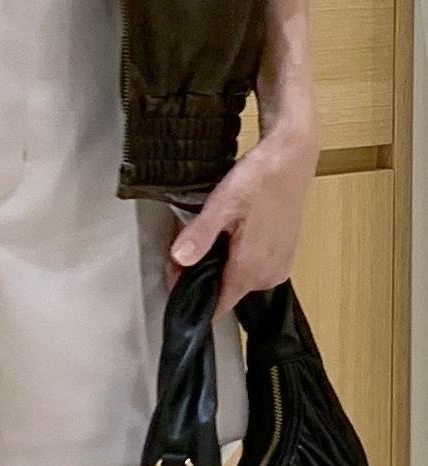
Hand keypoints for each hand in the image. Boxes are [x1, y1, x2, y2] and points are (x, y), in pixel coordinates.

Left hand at [166, 103, 319, 319]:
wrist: (291, 159)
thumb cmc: (259, 179)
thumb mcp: (222, 204)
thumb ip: (200, 235)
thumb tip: (179, 259)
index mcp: (250, 270)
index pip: (218, 306)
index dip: (192, 295)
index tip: (175, 276)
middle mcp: (268, 277)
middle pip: (227, 292)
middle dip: (203, 274)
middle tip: (185, 246)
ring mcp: (279, 267)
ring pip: (239, 279)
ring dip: (221, 264)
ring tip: (209, 234)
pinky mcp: (284, 256)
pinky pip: (254, 268)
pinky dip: (238, 256)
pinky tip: (232, 232)